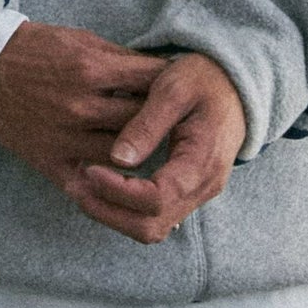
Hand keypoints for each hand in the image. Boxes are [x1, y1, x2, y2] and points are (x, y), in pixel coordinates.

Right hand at [0, 21, 173, 219]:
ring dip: (141, 151)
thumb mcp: (82, 40)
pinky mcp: (49, 160)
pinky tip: (126, 176)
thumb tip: (162, 73)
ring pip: (124, 155)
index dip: (174, 87)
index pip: (153, 83)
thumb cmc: (36, 49)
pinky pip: (91, 180)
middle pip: (143, 121)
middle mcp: (81, 106)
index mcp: (92, 70)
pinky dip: (110, 179)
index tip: (186, 91)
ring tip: (157, 148)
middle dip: (164, 120)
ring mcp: (64, 137)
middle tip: (182, 123)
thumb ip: (122, 59)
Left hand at [66, 52, 246, 244]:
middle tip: (75, 185)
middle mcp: (203, 187)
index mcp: (202, 162)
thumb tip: (118, 158)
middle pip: (150, 226)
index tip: (88, 169)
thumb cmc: (202, 79)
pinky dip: (123, 210)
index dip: (118, 191)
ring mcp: (196, 194)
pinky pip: (153, 217)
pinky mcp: (186, 192)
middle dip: (107, 211)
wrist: (233, 84)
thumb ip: (147, 124)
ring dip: (112, 215)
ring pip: (150, 228)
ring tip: (81, 188)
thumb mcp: (173, 89)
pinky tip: (99, 187)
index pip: (156, 199)